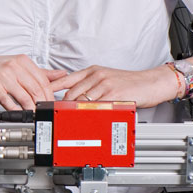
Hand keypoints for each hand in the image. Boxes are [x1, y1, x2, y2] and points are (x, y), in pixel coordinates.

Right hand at [0, 53, 66, 110]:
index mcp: (23, 61)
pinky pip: (8, 101)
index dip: (50, 96)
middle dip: (43, 104)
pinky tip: (20, 115)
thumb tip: (62, 74)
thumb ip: (40, 72)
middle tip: (45, 114)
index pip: (44, 80)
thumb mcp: (17, 65)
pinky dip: (16, 111)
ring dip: (32, 110)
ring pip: (25, 97)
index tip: (52, 105)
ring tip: (35, 116)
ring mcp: (3, 76)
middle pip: (36, 90)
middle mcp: (14, 67)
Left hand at [48, 64, 179, 108]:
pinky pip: (96, 106)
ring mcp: (104, 84)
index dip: (51, 88)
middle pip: (70, 93)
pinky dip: (89, 114)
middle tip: (56, 116)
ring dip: (74, 112)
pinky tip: (86, 120)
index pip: (65, 79)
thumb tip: (73, 96)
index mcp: (92, 71)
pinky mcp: (113, 94)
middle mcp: (96, 75)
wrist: (152, 83)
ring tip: (68, 122)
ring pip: (81, 101)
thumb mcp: (106, 78)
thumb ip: (90, 85)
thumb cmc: (130, 83)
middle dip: (62, 106)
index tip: (41, 96)